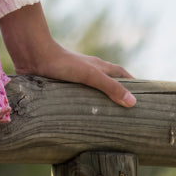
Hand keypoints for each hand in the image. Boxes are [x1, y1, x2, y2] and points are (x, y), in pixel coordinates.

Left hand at [16, 38, 135, 108]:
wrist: (33, 55)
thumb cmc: (62, 63)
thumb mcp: (90, 75)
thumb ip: (110, 87)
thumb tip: (133, 103)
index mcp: (97, 66)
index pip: (120, 73)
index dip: (132, 82)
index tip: (143, 95)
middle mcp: (87, 70)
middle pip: (106, 81)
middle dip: (116, 93)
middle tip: (125, 113)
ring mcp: (73, 76)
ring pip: (90, 89)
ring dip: (97, 101)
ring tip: (104, 120)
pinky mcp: (59, 83)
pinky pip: (74, 95)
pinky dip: (81, 104)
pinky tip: (79, 116)